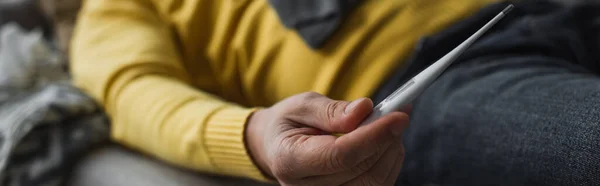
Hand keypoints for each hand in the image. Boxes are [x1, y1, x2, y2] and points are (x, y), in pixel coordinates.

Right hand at [246, 92, 409, 185]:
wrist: (277, 147)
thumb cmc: (289, 124)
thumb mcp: (301, 106)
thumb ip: (331, 111)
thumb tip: (363, 109)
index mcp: (291, 161)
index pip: (341, 155)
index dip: (374, 136)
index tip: (398, 116)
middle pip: (363, 169)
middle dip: (387, 138)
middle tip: (398, 112)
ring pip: (375, 181)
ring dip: (391, 150)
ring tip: (388, 125)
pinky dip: (389, 161)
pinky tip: (386, 142)